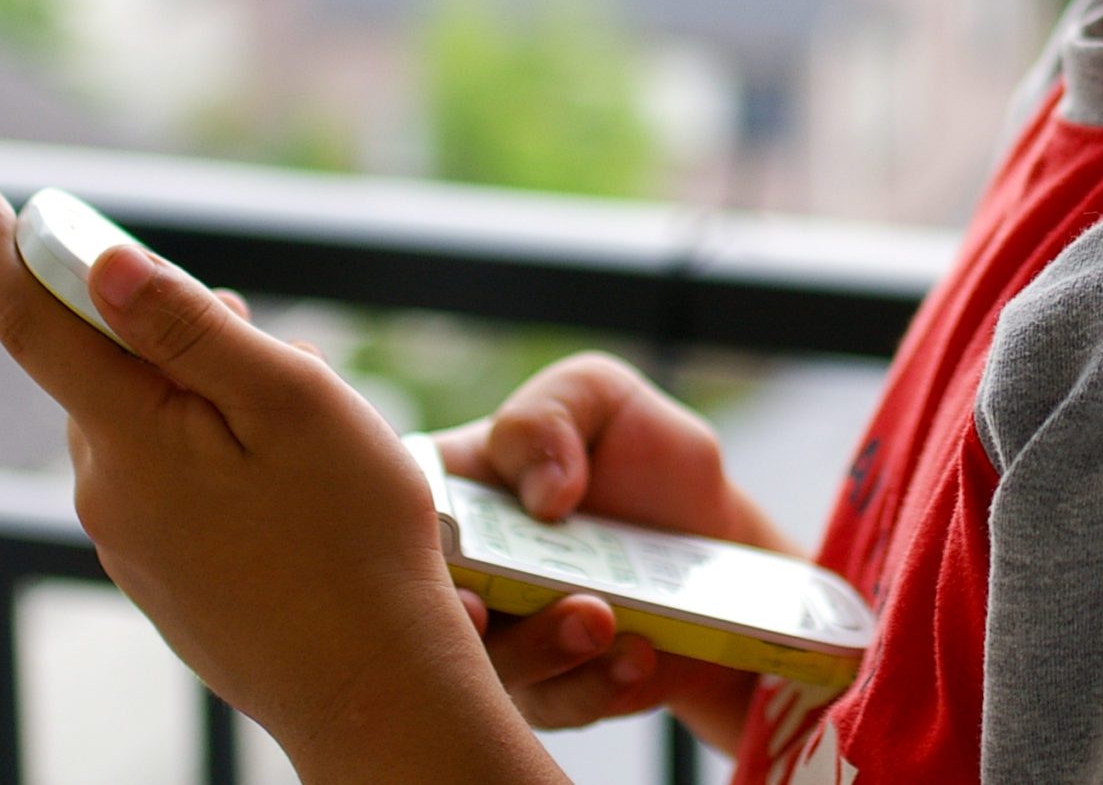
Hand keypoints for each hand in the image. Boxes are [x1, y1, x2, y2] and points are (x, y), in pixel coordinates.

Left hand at [0, 188, 552, 780]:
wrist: (371, 684)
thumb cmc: (350, 536)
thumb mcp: (290, 403)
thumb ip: (189, 331)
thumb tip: (99, 265)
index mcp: (128, 441)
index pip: (33, 327)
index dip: (2, 255)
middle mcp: (107, 495)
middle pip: (99, 375)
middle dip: (151, 328)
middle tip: (247, 324)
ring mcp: (133, 546)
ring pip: (140, 431)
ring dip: (191, 395)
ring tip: (293, 418)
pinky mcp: (165, 581)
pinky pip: (166, 485)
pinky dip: (205, 453)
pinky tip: (284, 482)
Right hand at [432, 352, 797, 753]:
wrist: (710, 535)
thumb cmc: (637, 454)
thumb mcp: (599, 397)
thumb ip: (552, 415)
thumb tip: (544, 490)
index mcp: (450, 494)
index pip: (392, 522)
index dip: (395, 549)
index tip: (442, 559)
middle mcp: (460, 575)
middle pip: (424, 614)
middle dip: (456, 620)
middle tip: (488, 610)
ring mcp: (502, 639)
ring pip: (490, 670)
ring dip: (538, 651)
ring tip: (598, 618)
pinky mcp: (551, 689)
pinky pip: (557, 706)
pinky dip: (594, 685)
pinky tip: (635, 652)